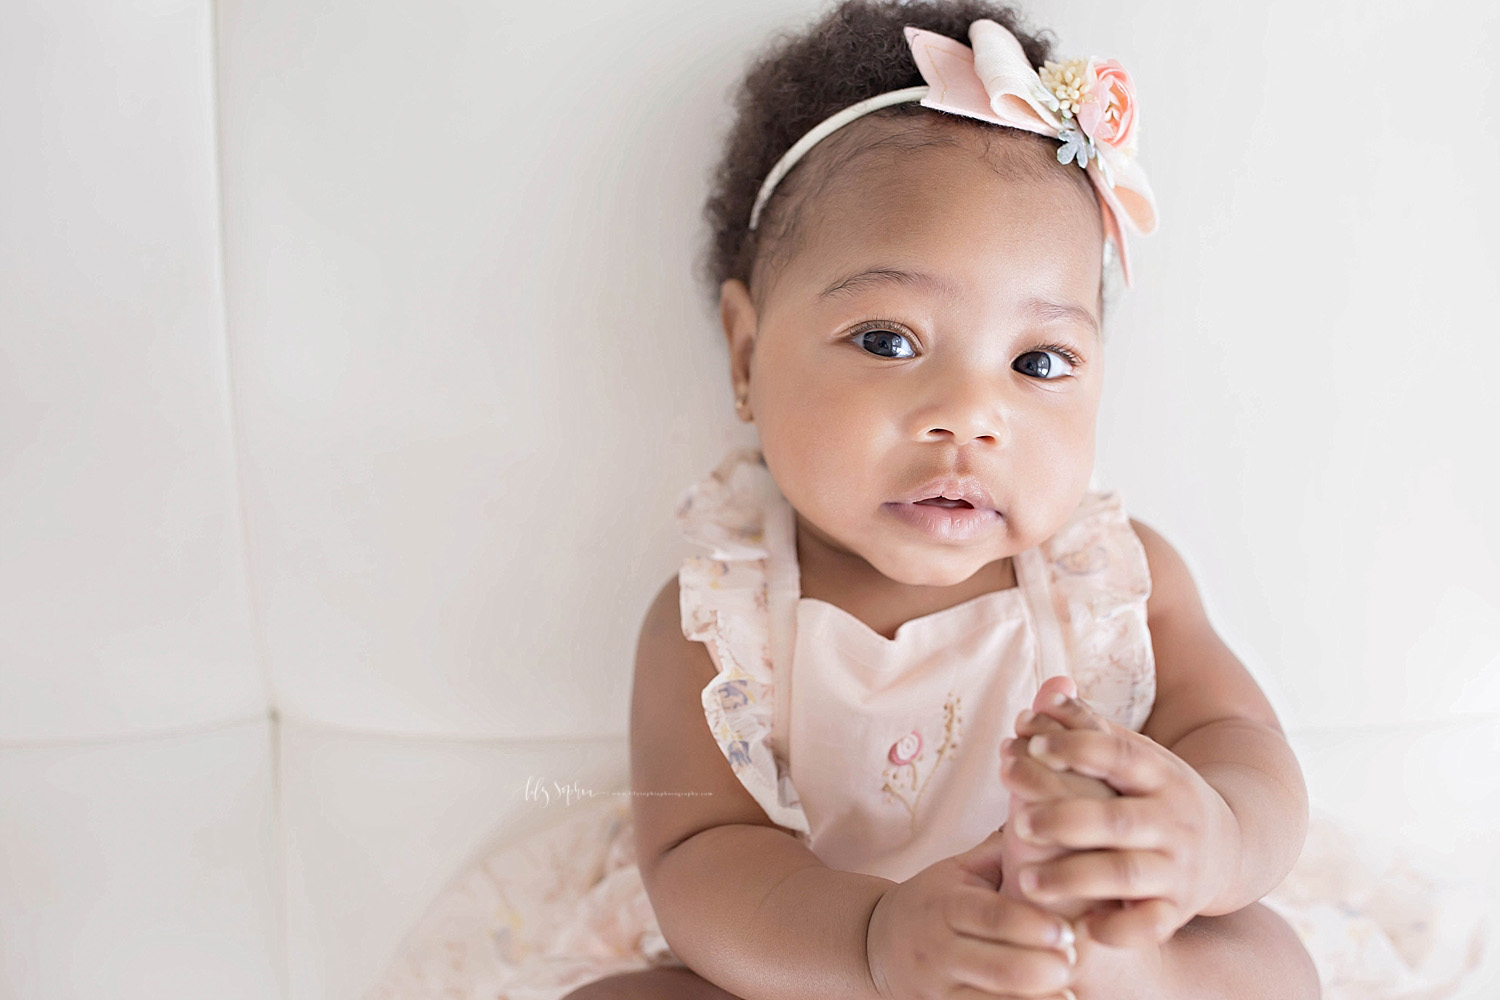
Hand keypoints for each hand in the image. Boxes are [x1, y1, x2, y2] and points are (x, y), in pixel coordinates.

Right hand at [865, 827, 1078, 999]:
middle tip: (1073, 959)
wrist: (873, 943)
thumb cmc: (931, 900)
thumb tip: (1045, 816)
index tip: (1068, 931)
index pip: (991, 916)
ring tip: (1069, 993)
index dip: (1031, 925)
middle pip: (998, 965)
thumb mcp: (955, 870)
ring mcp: (939, 987)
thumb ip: (998, 854)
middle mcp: (939, 949)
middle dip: (1041, 967)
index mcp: (945, 905)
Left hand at [1008, 685, 1240, 946]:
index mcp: (1158, 773)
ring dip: (1075, 877)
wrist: (1231, 847)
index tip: (1030, 745)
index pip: (1119, 756)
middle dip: (1065, 820)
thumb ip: (1088, 727)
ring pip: (1126, 874)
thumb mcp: (1135, 756)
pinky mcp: (1177, 909)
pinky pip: (1150, 925)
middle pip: (1117, 820)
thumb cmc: (1155, 794)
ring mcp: (1176, 866)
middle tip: (1019, 823)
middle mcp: (1172, 819)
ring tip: (1026, 881)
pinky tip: (1082, 928)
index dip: (1075, 748)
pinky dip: (1119, 929)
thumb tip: (1045, 692)